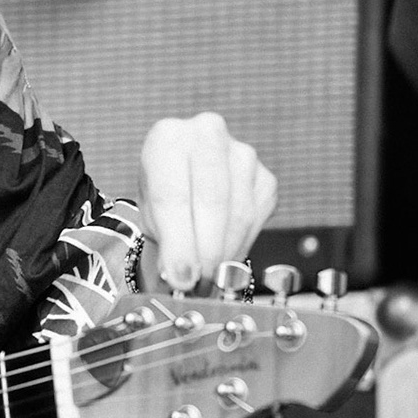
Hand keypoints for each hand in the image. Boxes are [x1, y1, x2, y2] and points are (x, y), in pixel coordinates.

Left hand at [136, 112, 277, 292]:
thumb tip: (182, 278)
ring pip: (238, 213)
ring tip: (206, 273)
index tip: (181, 277)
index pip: (173, 196)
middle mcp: (207, 133)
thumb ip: (166, 243)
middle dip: (205, 251)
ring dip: (223, 251)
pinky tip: (223, 251)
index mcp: (167, 137)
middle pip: (211, 201)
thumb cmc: (165, 196)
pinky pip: (257, 218)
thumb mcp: (152, 217)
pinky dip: (239, 244)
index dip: (179, 243)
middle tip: (197, 283)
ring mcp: (242, 153)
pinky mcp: (265, 176)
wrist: (188, 182)